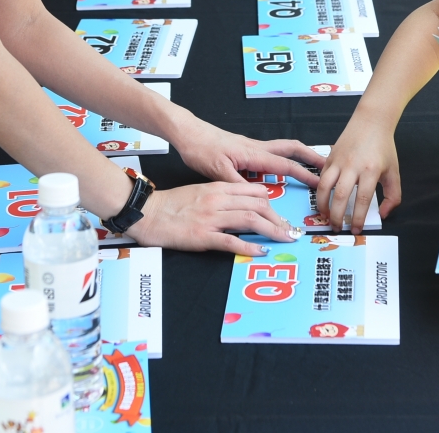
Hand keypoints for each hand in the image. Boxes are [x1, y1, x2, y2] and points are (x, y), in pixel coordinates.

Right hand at [122, 183, 303, 254]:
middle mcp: (218, 200)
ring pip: (250, 219)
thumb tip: (242, 205)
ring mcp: (211, 218)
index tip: (282, 215)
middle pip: (258, 205)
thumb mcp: (200, 192)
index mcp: (217, 188)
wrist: (148, 212)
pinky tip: (261, 250)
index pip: (254, 191)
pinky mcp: (202, 236)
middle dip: (279, 218)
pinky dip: (250, 245)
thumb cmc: (171, 204)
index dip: (273, 203)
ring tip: (285, 239)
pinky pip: (231, 240)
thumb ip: (221, 196)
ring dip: (272, 230)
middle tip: (290, 230)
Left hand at [172, 116, 323, 187]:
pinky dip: (282, 161)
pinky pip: (269, 155)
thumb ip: (239, 184)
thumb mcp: (218, 171)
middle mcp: (256, 148)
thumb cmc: (200, 148)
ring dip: (298, 157)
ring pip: (282, 150)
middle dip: (310, 157)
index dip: (305, 174)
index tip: (320, 183)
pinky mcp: (244, 151)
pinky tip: (280, 172)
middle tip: (326, 166)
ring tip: (311, 167)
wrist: (188, 133)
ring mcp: (251, 148)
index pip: (286, 165)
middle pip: (291, 149)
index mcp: (253, 154)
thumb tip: (259, 197)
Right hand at [313, 118, 399, 232]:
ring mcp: (338, 161)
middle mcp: (352, 166)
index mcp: (370, 171)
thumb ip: (392, 196)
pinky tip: (324, 199)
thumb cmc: (383, 147)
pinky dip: (320, 190)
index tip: (356, 230)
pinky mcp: (329, 157)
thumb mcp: (394, 172)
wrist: (371, 121)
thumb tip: (383, 214)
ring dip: (323, 205)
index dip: (358, 218)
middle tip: (338, 228)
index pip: (362, 200)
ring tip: (326, 216)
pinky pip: (321, 177)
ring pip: (324, 186)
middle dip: (337, 216)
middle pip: (340, 196)